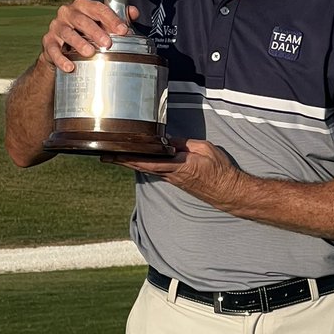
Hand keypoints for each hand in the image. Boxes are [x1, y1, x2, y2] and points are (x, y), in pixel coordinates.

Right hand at [40, 0, 138, 72]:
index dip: (111, 18)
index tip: (123, 30)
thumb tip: (134, 12)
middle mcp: (67, 13)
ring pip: (67, 33)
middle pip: (81, 20)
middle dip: (95, 31)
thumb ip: (118, 17)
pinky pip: (53, 50)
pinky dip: (61, 59)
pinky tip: (70, 67)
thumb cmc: (86, 32)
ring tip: (90, 53)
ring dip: (79, 43)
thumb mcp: (102, 24)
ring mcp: (56, 27)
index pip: (98, 8)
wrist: (61, 48)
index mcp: (82, 5)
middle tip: (108, 43)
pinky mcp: (47, 42)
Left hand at [101, 138, 242, 206]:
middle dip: (123, 161)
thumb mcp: (205, 149)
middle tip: (105, 156)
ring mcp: (173, 179)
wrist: (228, 191)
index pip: (149, 161)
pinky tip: (136, 161)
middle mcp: (172, 175)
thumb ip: (185, 144)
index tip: (115, 154)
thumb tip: (169, 141)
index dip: (130, 158)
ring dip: (130, 163)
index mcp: (179, 165)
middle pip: (142, 166)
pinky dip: (143, 165)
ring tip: (115, 157)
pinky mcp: (176, 180)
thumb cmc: (219, 170)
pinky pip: (155, 171)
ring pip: (147, 169)